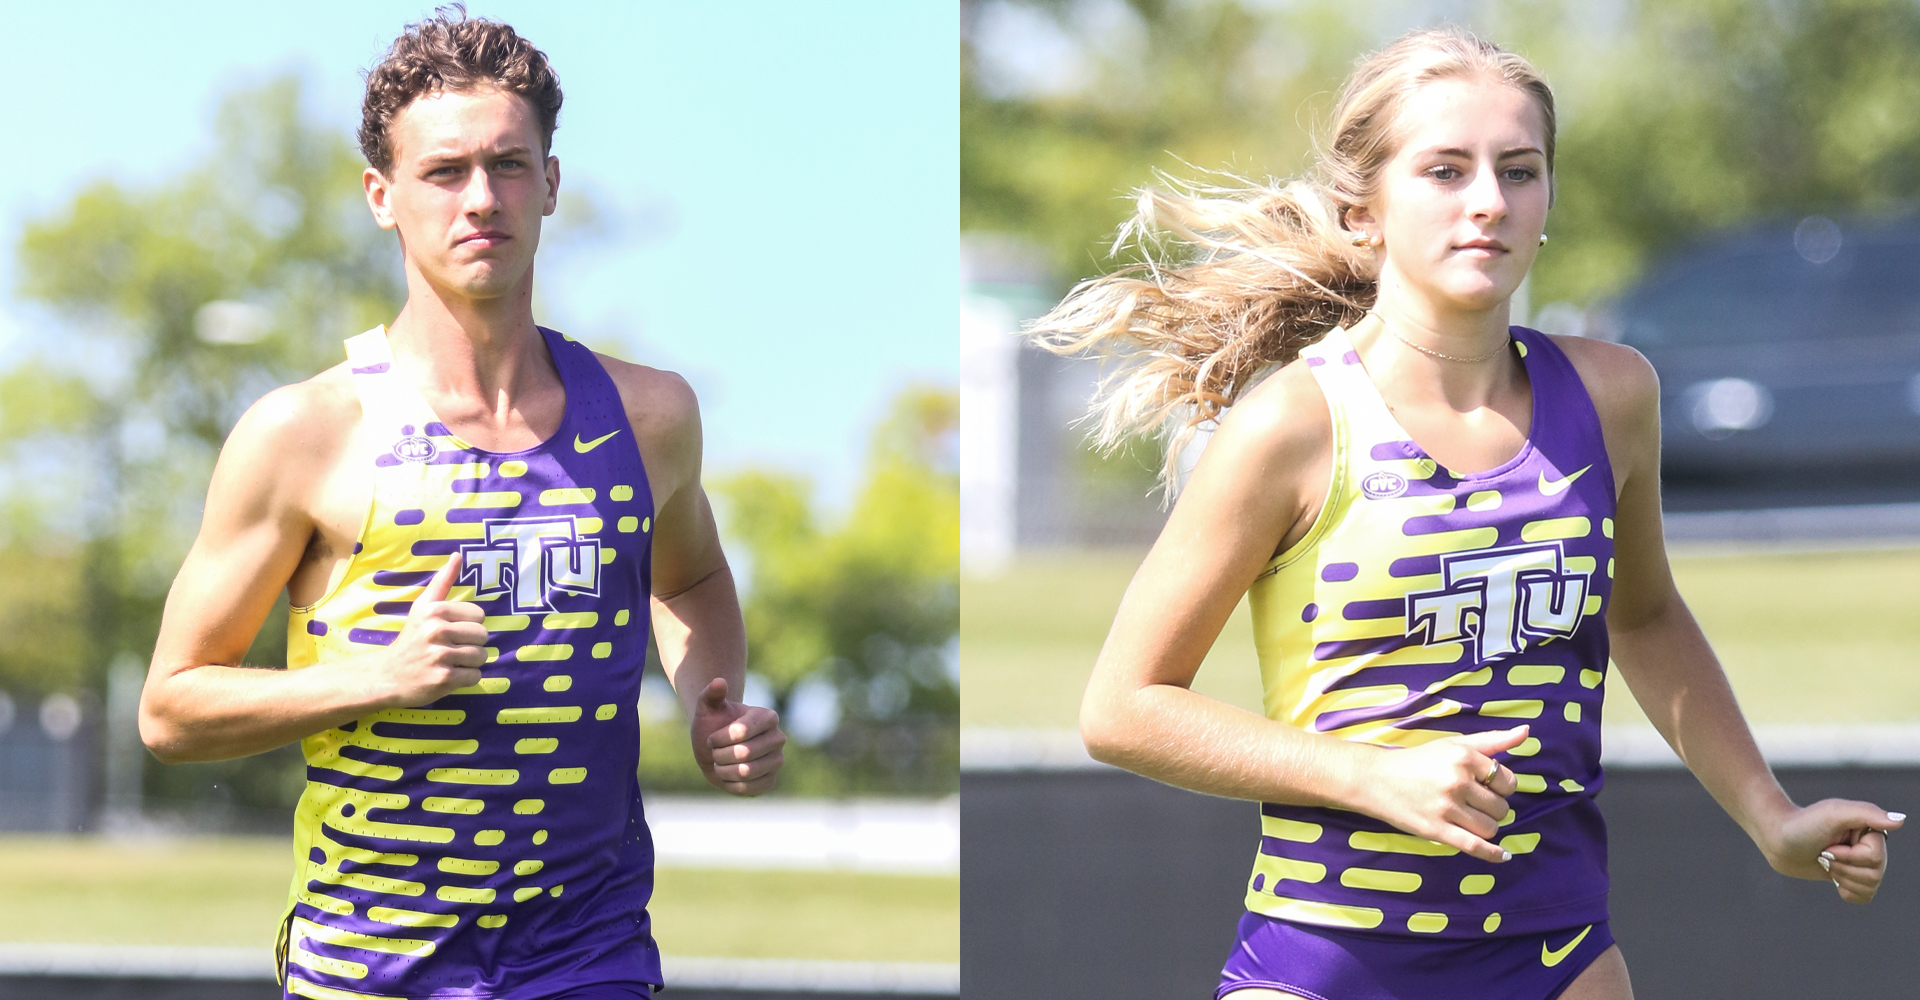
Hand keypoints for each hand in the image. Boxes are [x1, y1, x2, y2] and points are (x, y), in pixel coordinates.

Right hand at [369, 553, 486, 706]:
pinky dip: (467, 678)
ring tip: (450, 662)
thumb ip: (442, 581)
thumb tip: (458, 554)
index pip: (479, 615)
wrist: (387, 676)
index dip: (469, 625)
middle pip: (483, 636)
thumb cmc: (411, 638)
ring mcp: (439, 656)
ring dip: (470, 662)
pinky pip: (475, 676)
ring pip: (481, 656)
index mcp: (433, 611)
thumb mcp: (422, 607)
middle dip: (472, 644)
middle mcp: (436, 631)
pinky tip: (449, 675)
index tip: (451, 632)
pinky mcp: (443, 679)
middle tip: (451, 649)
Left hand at [690, 678, 785, 794]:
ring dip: (723, 769)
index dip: (719, 738)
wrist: (717, 746)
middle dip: (720, 755)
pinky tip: (727, 775)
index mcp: (768, 716)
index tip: (712, 737)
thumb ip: (712, 693)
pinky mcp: (771, 781)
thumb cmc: (713, 723)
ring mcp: (777, 761)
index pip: (741, 731)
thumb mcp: (708, 707)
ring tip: (720, 763)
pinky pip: (749, 789)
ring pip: (746, 772)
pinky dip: (730, 784)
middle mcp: (778, 738)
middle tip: (715, 752)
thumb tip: (719, 681)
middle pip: (744, 753)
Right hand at [1351, 725, 1528, 863]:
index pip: (1507, 781)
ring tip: (1470, 818)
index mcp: (1464, 757)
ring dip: (1486, 826)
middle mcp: (1458, 781)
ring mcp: (1447, 807)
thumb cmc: (1418, 760)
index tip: (1485, 786)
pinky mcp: (1436, 830)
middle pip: (1501, 807)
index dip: (1501, 786)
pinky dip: (1492, 854)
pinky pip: (1474, 846)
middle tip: (1473, 802)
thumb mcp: (1454, 744)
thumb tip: (1526, 732)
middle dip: (1493, 807)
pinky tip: (1503, 857)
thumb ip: (1492, 740)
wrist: (1375, 779)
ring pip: (1490, 827)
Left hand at [1761, 798, 1902, 902]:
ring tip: (1825, 862)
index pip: (1876, 857)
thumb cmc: (1802, 823)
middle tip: (1824, 854)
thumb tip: (1899, 821)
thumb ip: (1866, 813)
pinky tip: (1833, 880)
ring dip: (1841, 877)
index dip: (1850, 856)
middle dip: (1843, 868)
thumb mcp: (1833, 814)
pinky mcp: (1848, 875)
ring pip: (1870, 886)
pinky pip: (1864, 896)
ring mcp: (1859, 861)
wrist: (1776, 838)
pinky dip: (1848, 892)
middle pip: (1875, 874)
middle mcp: (1869, 845)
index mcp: (1870, 829)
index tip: (1828, 844)